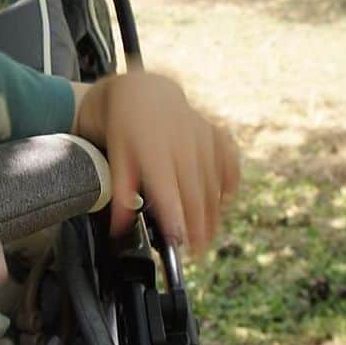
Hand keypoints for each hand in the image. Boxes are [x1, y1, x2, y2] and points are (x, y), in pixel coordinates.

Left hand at [75, 73, 239, 250]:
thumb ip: (120, 193)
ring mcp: (202, 136)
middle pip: (195, 192)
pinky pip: (229, 161)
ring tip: (208, 236)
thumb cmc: (126, 128)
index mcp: (152, 149)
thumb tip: (118, 229)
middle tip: (196, 251)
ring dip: (214, 212)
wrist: (143, 92)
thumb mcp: (116, 157)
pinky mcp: (215, 133)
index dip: (176, 219)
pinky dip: (229, 182)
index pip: (167, 191)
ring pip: (213, 181)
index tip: (179, 242)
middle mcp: (181, 143)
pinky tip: (225, 201)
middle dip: (198, 225)